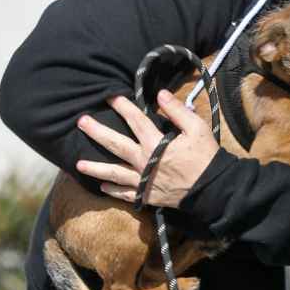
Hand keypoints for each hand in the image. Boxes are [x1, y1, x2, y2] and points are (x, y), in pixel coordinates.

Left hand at [76, 91, 218, 207]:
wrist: (212, 190)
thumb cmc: (206, 157)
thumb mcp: (197, 129)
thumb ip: (178, 111)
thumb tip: (160, 94)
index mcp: (156, 144)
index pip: (135, 120)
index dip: (122, 106)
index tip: (109, 96)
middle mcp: (144, 162)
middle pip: (115, 144)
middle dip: (96, 132)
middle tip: (80, 122)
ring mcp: (142, 181)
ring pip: (114, 173)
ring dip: (95, 168)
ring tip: (77, 164)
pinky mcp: (146, 195)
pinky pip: (125, 194)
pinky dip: (112, 191)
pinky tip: (101, 186)